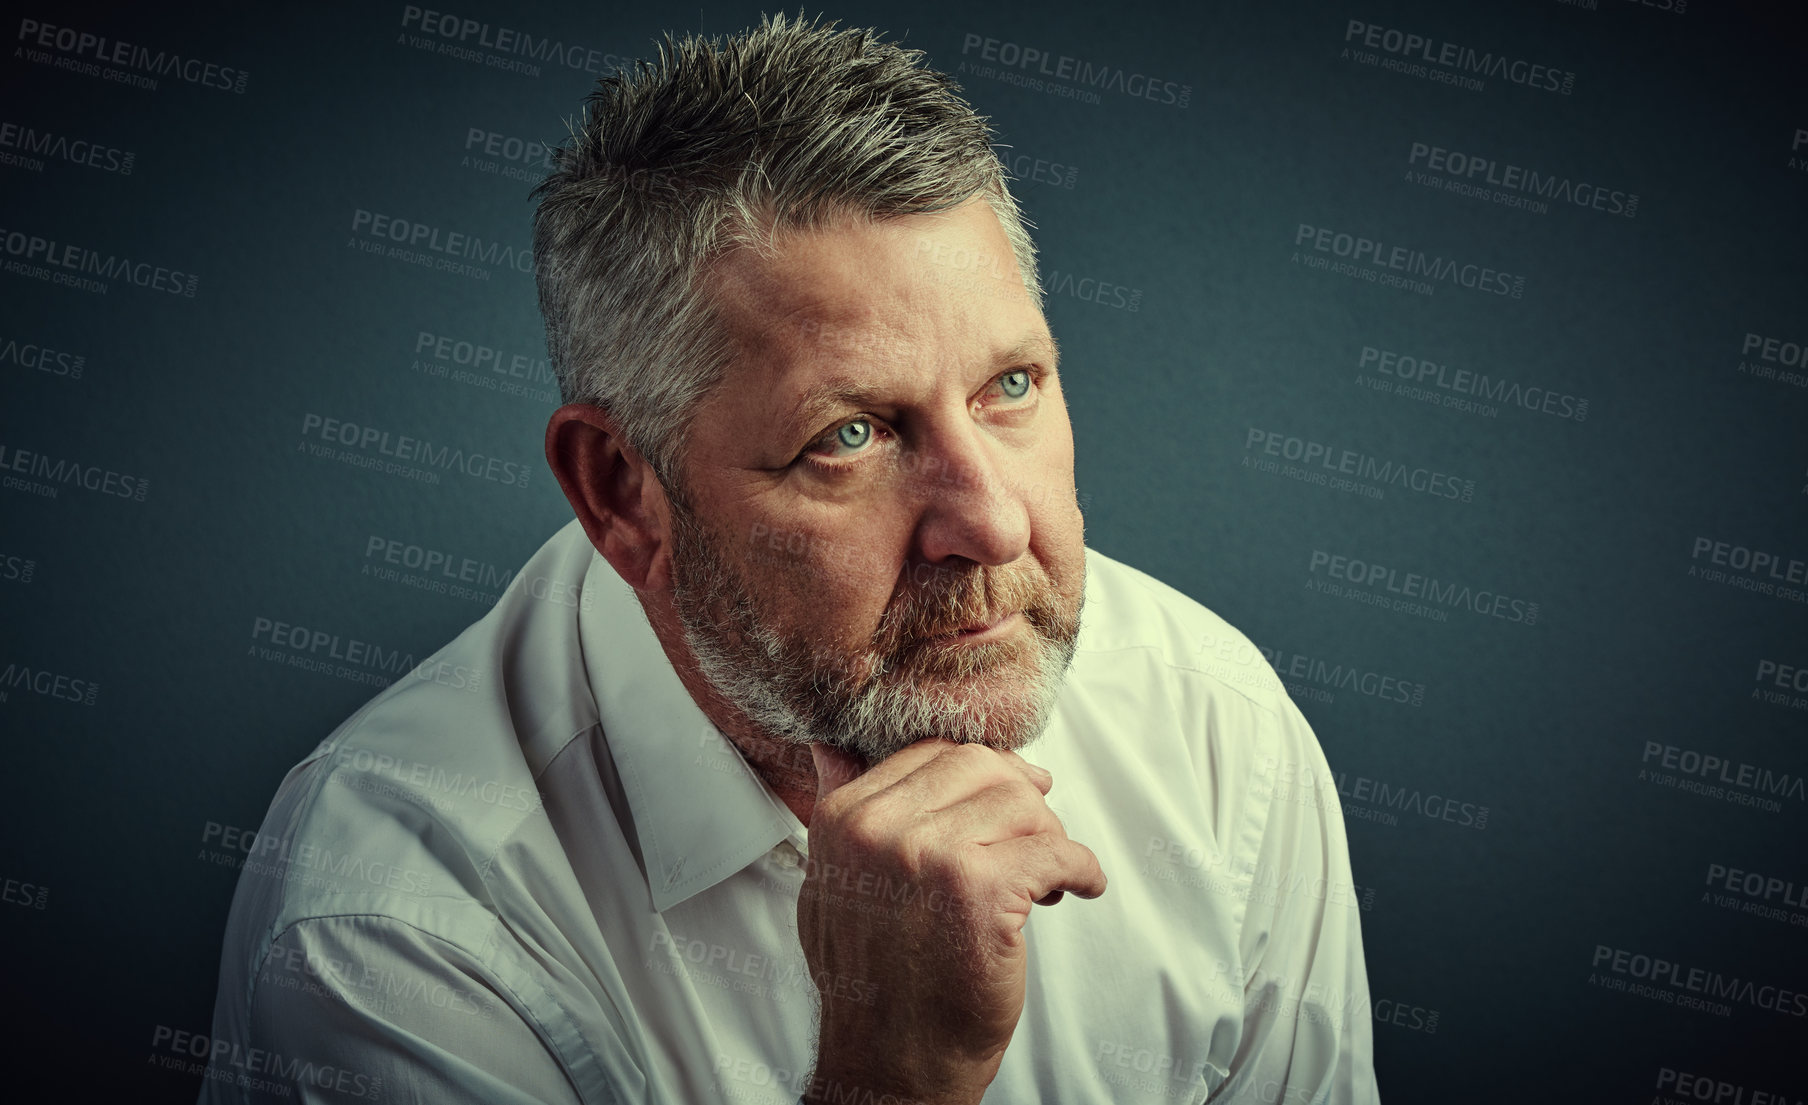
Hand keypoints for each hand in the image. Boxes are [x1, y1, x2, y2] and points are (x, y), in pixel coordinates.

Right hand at [797, 738, 1106, 1104]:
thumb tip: (830, 748)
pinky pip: (1056, 853)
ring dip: (1049, 839)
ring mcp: (930, 856)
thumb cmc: (872, 980)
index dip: (982, 775)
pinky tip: (1082, 886)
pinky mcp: (982, 891)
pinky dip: (1081, 869)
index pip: (932, 755)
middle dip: (1021, 800)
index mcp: (844, 819)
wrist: (889, 1060)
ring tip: (1048, 879)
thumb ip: (838, 813)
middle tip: (1039, 835)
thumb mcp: (832, 884)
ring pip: (1023, 806)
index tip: (1012, 798)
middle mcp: (880, 829)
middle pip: (981, 768)